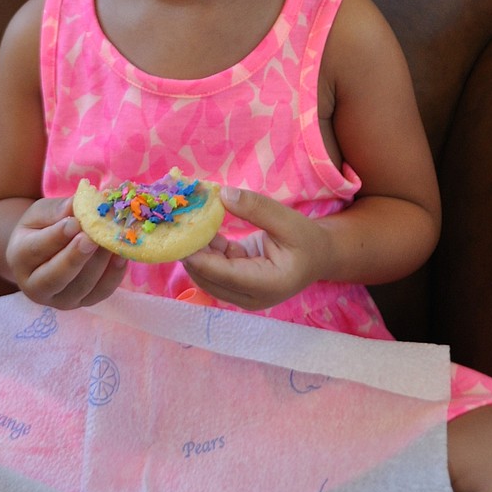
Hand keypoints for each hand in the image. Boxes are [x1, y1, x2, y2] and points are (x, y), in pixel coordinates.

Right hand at [6, 197, 126, 308]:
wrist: (45, 252)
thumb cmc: (41, 227)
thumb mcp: (41, 213)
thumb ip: (56, 210)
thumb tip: (77, 206)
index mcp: (19, 259)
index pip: (36, 250)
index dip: (56, 237)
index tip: (74, 223)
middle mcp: (35, 286)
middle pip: (55, 277)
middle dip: (76, 258)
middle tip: (92, 238)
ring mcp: (60, 299)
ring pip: (81, 286)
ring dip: (99, 263)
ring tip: (111, 240)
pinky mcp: (83, 303)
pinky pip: (101, 293)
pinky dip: (114, 275)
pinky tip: (121, 254)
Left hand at [183, 187, 325, 310]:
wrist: (317, 256)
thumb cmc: (306, 240)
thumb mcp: (287, 220)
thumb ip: (256, 208)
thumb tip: (222, 195)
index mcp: (267, 285)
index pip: (222, 274)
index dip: (197, 255)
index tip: (179, 232)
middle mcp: (250, 296)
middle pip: (208, 279)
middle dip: (189, 252)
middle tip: (173, 223)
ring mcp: (241, 294)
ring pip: (205, 276)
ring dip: (193, 251)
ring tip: (181, 223)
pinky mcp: (235, 284)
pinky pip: (212, 268)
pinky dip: (203, 250)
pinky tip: (198, 227)